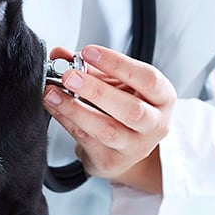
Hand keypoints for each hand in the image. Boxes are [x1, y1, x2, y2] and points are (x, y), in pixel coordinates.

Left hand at [43, 45, 175, 193]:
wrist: (123, 149)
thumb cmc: (122, 108)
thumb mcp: (113, 83)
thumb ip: (90, 66)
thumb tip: (60, 54)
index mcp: (162, 98)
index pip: (148, 79)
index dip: (118, 65)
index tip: (89, 52)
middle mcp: (155, 125)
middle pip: (131, 110)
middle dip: (97, 91)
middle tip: (69, 76)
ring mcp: (134, 147)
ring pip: (106, 130)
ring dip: (75, 109)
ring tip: (53, 93)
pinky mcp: (111, 161)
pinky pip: (86, 139)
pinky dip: (66, 120)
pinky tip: (54, 106)